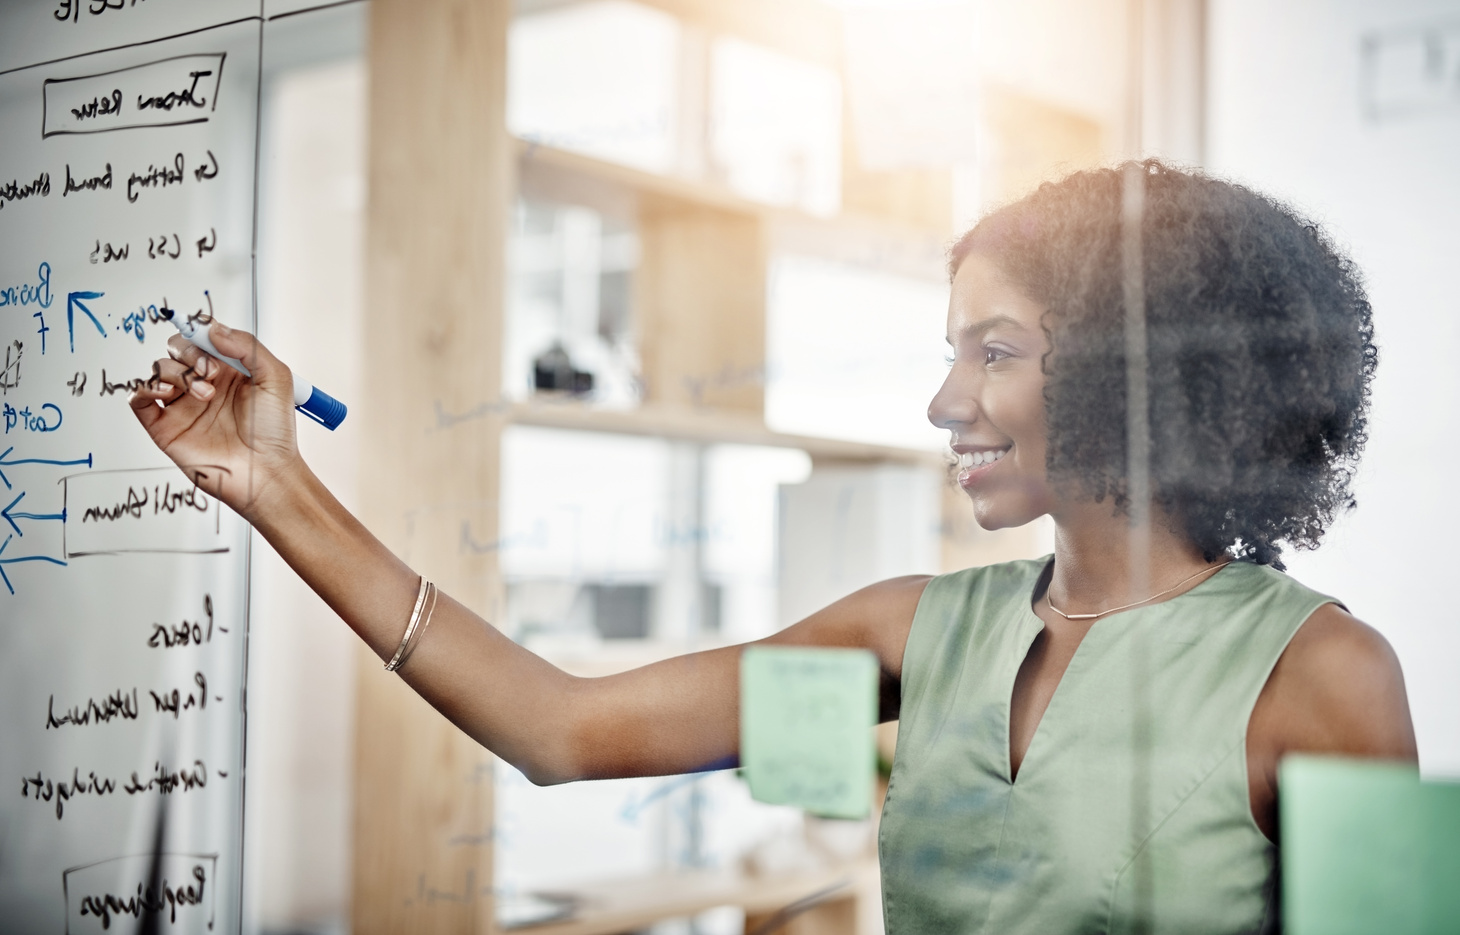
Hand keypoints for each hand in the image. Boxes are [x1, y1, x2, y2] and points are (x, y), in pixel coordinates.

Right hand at [128, 322, 302, 518]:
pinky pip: (138, 398)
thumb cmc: (275, 432)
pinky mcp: (165, 427)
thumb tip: (214, 329)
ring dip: (176, 373)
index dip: (201, 333)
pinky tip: (167, 394)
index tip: (210, 338)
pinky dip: (144, 387)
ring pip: (158, 369)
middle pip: (176, 350)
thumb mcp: (276, 378)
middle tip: (211, 372)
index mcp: (229, 371)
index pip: (202, 339)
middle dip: (190, 353)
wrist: (265, 472)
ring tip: (204, 394)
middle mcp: (203, 385)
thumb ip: (248, 346)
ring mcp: (183, 405)